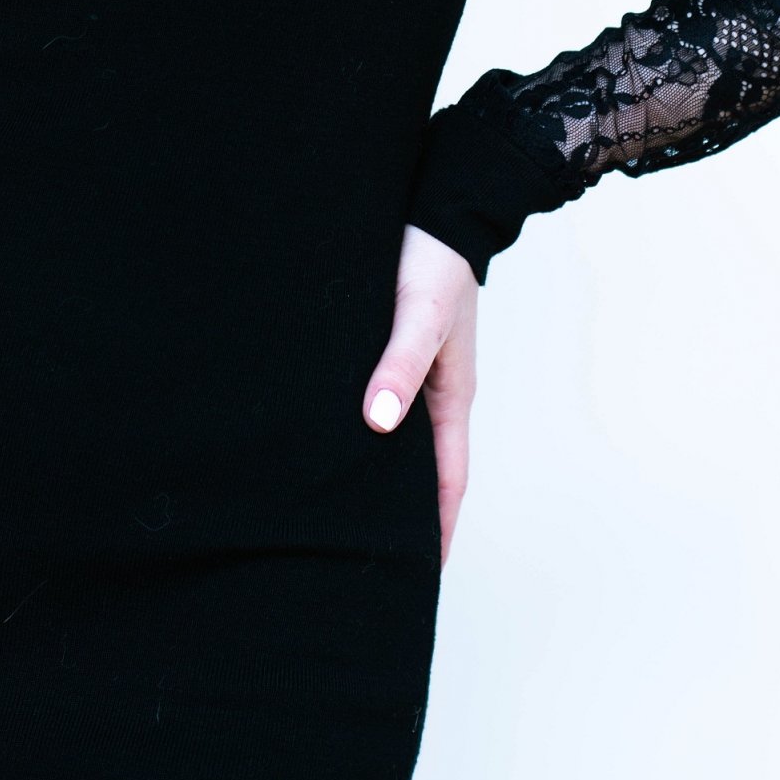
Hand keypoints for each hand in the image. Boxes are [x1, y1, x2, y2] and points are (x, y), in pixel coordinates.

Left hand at [362, 222, 478, 569]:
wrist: (436, 202)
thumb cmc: (435, 258)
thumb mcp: (418, 314)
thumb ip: (399, 365)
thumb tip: (378, 424)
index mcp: (452, 394)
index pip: (448, 480)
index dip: (436, 529)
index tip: (419, 577)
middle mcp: (432, 389)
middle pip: (422, 467)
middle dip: (406, 514)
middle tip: (372, 559)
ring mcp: (408, 368)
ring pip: (395, 435)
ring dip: (379, 474)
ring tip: (342, 513)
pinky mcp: (383, 344)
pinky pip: (376, 400)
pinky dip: (361, 429)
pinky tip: (327, 438)